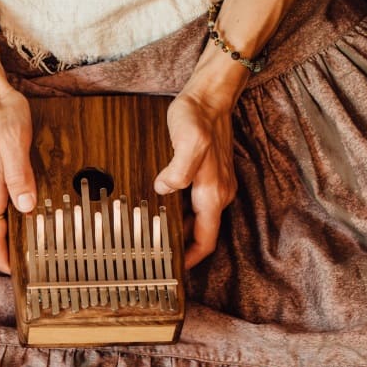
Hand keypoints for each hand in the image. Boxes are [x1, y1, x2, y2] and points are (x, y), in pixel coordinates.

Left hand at [154, 87, 238, 268]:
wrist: (209, 96)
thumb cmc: (198, 116)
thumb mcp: (188, 141)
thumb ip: (178, 169)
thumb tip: (164, 189)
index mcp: (213, 193)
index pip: (206, 240)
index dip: (191, 259)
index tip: (173, 270)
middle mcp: (217, 193)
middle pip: (200, 232)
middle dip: (179, 246)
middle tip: (151, 253)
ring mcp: (214, 185)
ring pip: (195, 218)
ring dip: (176, 228)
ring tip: (149, 234)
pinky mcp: (207, 175)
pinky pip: (193, 203)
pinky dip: (177, 210)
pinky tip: (157, 206)